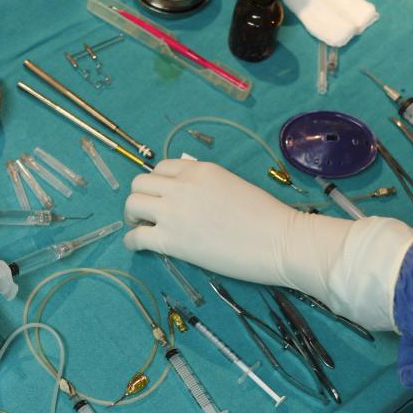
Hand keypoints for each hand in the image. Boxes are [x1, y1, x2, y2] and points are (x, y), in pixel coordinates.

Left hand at [122, 159, 412, 330]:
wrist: (280, 241)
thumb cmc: (267, 218)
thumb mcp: (233, 186)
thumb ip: (207, 187)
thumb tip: (190, 198)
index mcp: (200, 170)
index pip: (162, 167)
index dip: (158, 183)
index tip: (162, 197)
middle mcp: (182, 185)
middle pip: (140, 183)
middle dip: (140, 197)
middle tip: (146, 214)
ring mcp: (174, 212)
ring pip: (132, 205)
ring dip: (132, 216)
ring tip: (140, 228)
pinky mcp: (171, 240)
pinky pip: (136, 236)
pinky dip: (132, 241)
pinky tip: (138, 246)